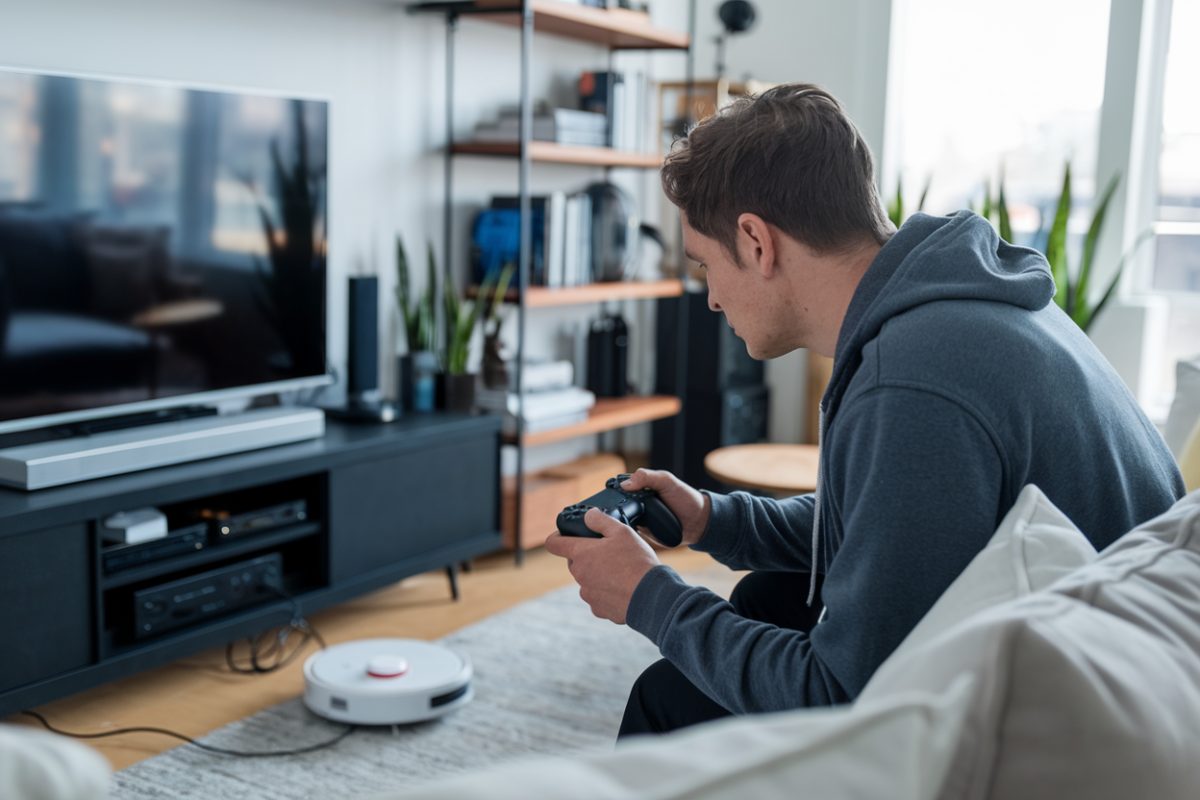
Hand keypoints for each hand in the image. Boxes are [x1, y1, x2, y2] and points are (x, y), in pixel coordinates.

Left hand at [544, 509, 660, 624]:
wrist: (651, 597)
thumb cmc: (636, 562)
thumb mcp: (622, 531)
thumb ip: (601, 520)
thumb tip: (589, 515)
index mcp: (581, 554)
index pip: (553, 543)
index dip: (557, 537)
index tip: (565, 535)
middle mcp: (579, 575)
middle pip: (575, 562)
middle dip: (587, 556)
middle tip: (609, 552)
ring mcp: (588, 594)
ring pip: (587, 580)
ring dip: (598, 575)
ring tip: (621, 572)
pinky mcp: (598, 609)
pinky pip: (598, 597)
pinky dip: (607, 592)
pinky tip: (624, 588)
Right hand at [620, 468, 709, 546]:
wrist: (699, 522)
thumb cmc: (686, 498)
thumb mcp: (667, 481)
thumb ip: (647, 477)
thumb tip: (625, 484)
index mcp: (641, 488)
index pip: (620, 489)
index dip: (613, 493)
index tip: (610, 498)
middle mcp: (637, 503)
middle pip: (617, 506)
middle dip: (614, 510)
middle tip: (615, 514)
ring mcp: (640, 519)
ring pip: (622, 521)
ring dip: (620, 522)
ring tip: (620, 525)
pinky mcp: (644, 533)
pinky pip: (631, 533)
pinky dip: (629, 533)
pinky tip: (628, 533)